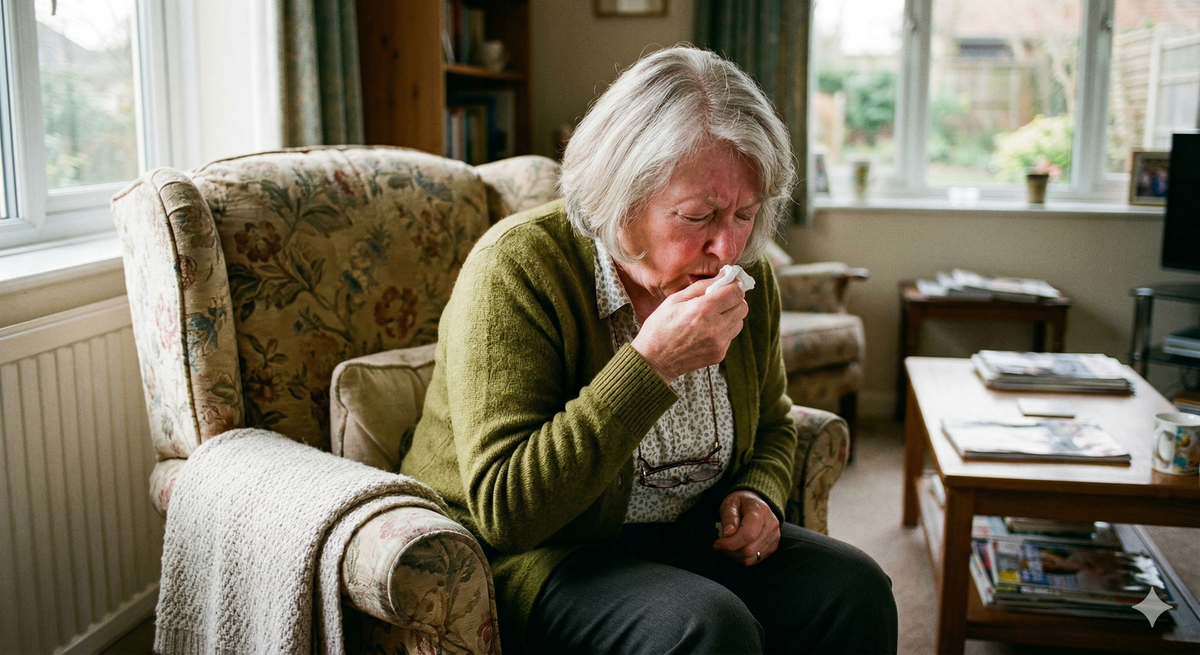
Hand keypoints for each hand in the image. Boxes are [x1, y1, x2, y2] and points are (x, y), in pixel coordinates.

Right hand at [631, 279, 747, 383]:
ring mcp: (719, 343)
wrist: (654, 360)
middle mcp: (715, 327)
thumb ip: (701, 286)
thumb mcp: (675, 299)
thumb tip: (723, 276)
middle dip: (733, 300)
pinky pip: (730, 336)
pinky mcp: (719, 354)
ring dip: (730, 315)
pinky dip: (723, 330)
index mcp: (704, 309)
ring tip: (710, 316)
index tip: (726, 284)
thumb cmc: (660, 327)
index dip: (732, 285)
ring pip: (739, 322)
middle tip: (718, 299)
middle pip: (742, 307)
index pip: (736, 292)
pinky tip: (706, 330)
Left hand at [713, 490, 779, 565]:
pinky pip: (755, 560)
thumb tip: (728, 533)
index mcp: (761, 512)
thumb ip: (729, 517)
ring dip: (735, 555)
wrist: (756, 503)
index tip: (717, 543)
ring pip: (751, 558)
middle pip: (749, 550)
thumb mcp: (731, 503)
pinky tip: (738, 547)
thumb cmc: (741, 502)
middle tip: (721, 543)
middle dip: (730, 550)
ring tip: (729, 544)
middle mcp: (771, 525)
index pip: (748, 535)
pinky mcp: (773, 546)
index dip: (730, 543)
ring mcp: (774, 537)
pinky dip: (742, 557)